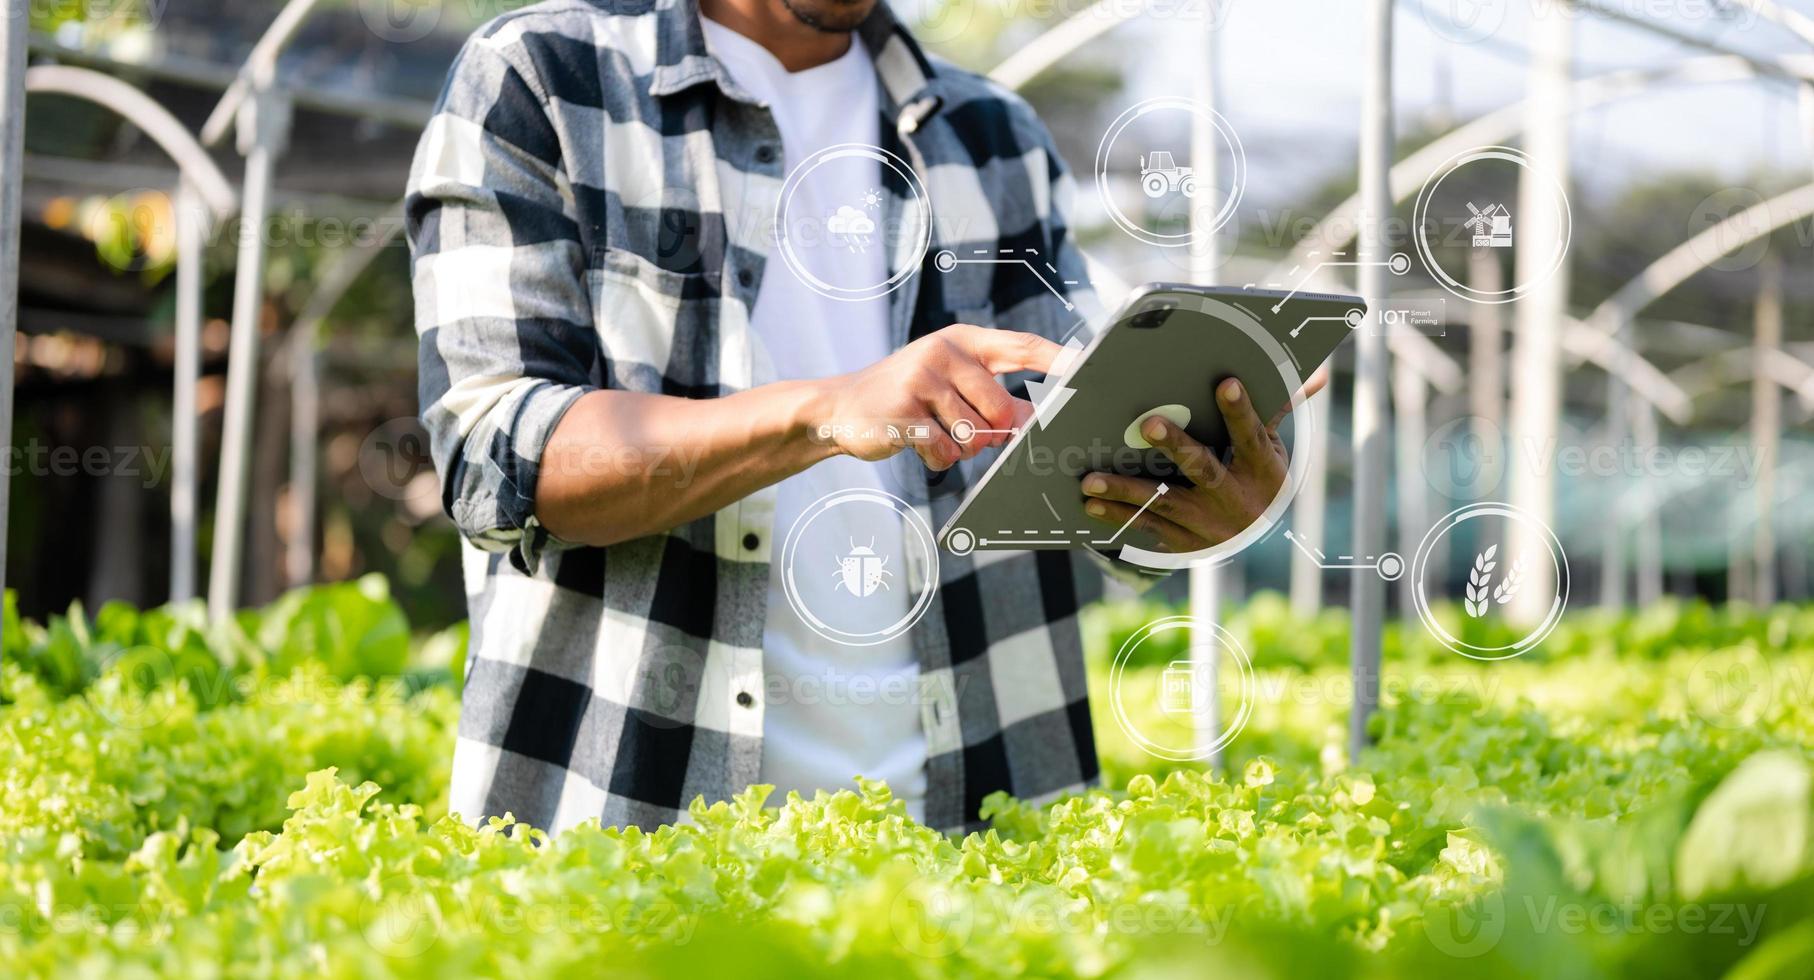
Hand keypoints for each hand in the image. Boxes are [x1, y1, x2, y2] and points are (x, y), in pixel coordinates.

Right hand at [811, 324, 1060, 470]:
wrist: (841, 407)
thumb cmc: (908, 399)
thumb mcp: (951, 388)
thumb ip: (994, 398)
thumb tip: (1037, 417)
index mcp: (963, 341)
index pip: (1022, 346)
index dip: (1058, 358)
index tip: (1088, 365)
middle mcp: (944, 352)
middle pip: (1001, 409)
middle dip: (988, 432)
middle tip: (958, 427)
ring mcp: (921, 379)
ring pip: (974, 435)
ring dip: (959, 446)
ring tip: (932, 430)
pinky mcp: (903, 412)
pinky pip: (945, 450)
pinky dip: (937, 457)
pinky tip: (916, 441)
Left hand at [1079, 369, 1328, 551]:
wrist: (1253, 537)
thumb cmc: (1257, 475)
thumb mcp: (1273, 446)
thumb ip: (1281, 408)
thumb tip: (1319, 372)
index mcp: (1262, 470)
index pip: (1252, 436)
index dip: (1241, 411)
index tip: (1226, 381)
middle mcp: (1235, 499)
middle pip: (1204, 469)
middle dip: (1176, 445)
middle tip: (1148, 422)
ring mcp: (1207, 524)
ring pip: (1165, 503)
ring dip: (1126, 491)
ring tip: (1091, 479)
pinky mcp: (1183, 541)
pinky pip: (1147, 526)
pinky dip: (1117, 515)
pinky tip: (1090, 502)